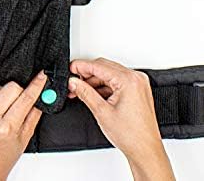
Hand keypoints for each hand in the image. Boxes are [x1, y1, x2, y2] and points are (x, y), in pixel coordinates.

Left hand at [0, 71, 46, 180]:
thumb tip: (41, 96)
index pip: (25, 98)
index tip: (41, 76)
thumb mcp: (24, 139)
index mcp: (6, 128)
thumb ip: (34, 115)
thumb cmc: (3, 157)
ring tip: (3, 113)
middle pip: (10, 87)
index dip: (35, 85)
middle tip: (20, 101)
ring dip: (4, 97)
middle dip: (19, 91)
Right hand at [68, 58, 174, 180]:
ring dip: (94, 81)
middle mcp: (136, 78)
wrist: (145, 151)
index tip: (70, 69)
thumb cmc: (131, 135)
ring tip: (81, 91)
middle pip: (104, 67)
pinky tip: (93, 94)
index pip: (98, 66)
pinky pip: (116, 81)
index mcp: (128, 81)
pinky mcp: (137, 90)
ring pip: (109, 74)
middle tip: (73, 82)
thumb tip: (73, 82)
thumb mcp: (101, 111)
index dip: (80, 67)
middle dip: (86, 74)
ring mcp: (138, 84)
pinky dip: (104, 86)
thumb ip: (84, 92)